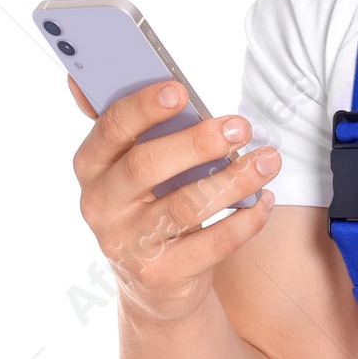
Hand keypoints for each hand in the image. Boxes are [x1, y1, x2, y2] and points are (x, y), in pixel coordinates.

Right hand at [73, 79, 281, 321]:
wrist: (154, 282)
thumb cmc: (152, 204)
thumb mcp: (135, 166)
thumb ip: (132, 126)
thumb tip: (88, 76)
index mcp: (92, 165)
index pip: (110, 128)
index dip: (143, 108)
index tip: (181, 91)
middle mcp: (101, 203)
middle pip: (146, 165)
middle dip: (198, 142)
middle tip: (240, 126)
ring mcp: (127, 242)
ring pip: (185, 205)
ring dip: (234, 180)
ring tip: (268, 161)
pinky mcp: (159, 273)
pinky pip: (211, 244)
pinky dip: (245, 221)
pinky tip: (264, 201)